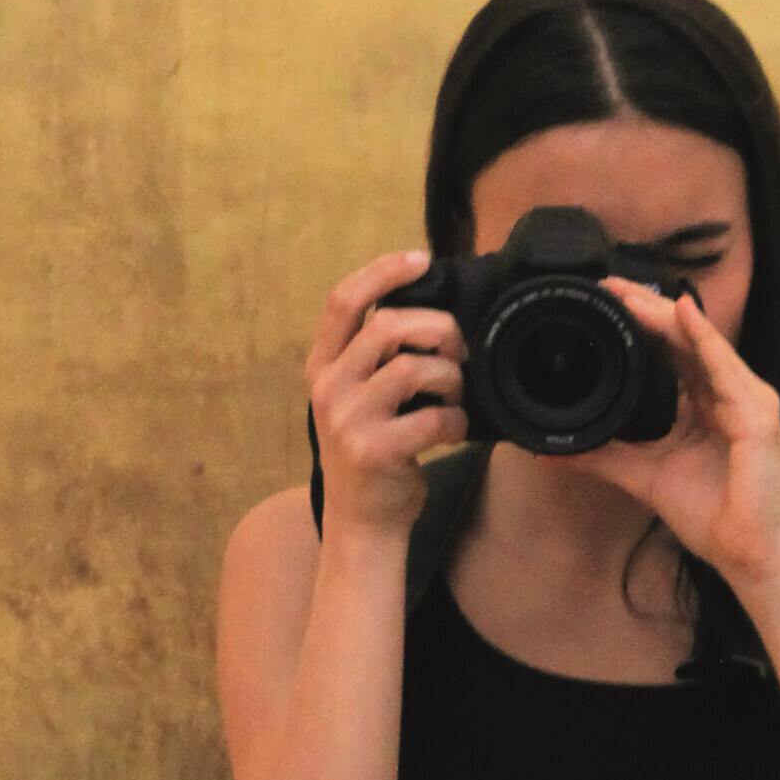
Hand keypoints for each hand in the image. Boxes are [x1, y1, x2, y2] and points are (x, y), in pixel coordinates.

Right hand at [307, 251, 469, 535]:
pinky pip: (433, 417)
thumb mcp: (357, 396)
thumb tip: (431, 311)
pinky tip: (452, 432)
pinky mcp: (374, 451)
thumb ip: (375, 356)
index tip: (421, 258)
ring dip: (451, 378)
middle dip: (438, 328)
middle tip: (457, 350)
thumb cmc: (372, 450)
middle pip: (388, 325)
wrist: (361, 521)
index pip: (343, 300)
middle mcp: (328, 387)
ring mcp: (347, 419)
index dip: (383, 271)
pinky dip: (455, 422)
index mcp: (322, 366)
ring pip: (414, 367)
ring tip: (453, 397)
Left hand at [575, 282, 779, 586]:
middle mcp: (728, 394)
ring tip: (633, 296)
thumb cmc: (708, 515)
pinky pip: (727, 370)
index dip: (642, 323)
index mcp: (704, 403)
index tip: (605, 301)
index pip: (673, 351)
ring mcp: (748, 402)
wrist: (747, 555)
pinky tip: (684, 316)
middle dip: (649, 308)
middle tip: (610, 285)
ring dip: (668, 316)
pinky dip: (705, 341)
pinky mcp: (759, 418)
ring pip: (704, 345)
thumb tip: (548, 450)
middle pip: (687, 338)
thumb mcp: (640, 475)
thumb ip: (599, 457)